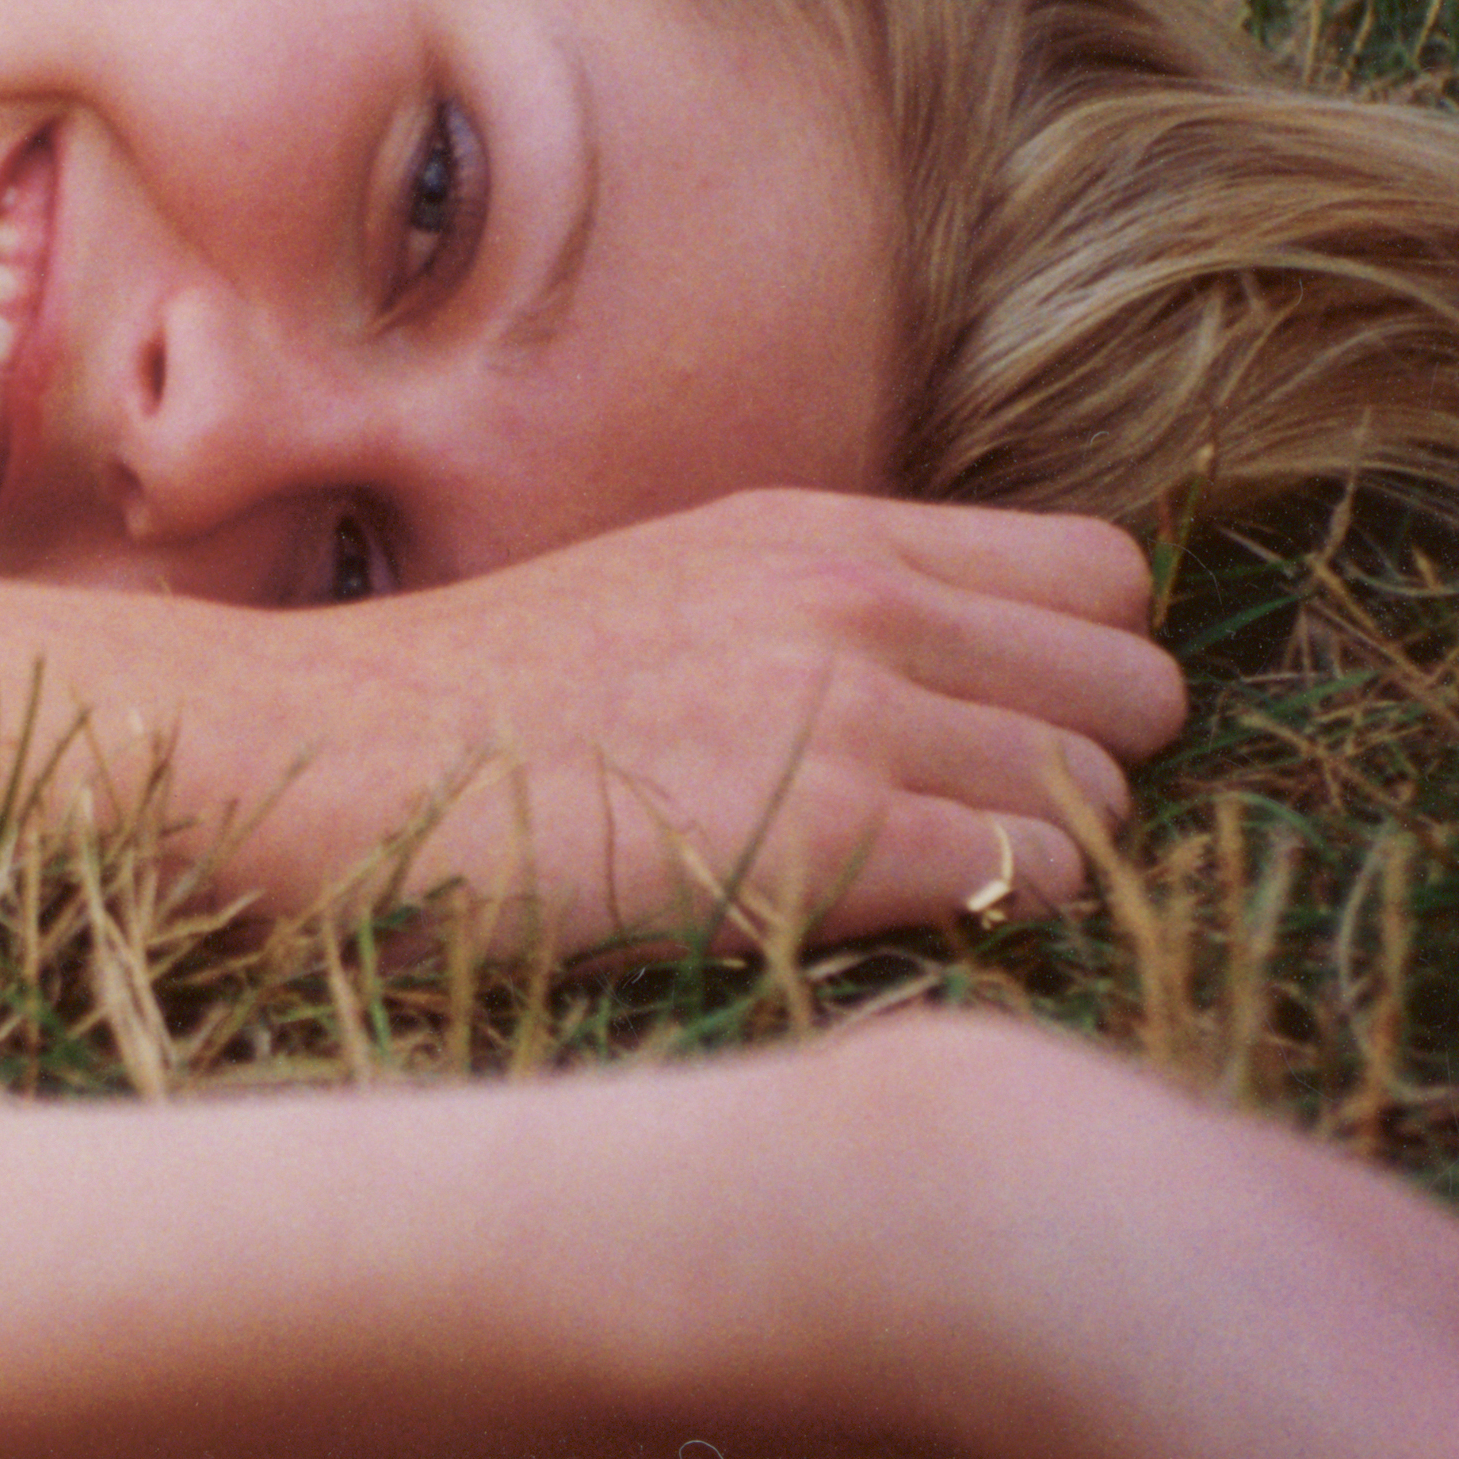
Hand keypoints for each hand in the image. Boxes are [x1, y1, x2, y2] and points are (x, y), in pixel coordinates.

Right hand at [188, 490, 1185, 953]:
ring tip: (907, 889)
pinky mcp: (830, 833)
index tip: (996, 737)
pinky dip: (991, 919)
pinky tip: (878, 928)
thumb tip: (961, 693)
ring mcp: (850, 708)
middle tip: (966, 831)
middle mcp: (861, 596)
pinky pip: (1036, 876)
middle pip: (1136, 678)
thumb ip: (820, 618)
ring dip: (1035, 854)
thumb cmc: (472, 717)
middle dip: (1085, 764)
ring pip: (1102, 788)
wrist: (322, 763)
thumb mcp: (667, 600)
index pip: (1103, 572)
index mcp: (824, 530)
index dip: (1076, 666)